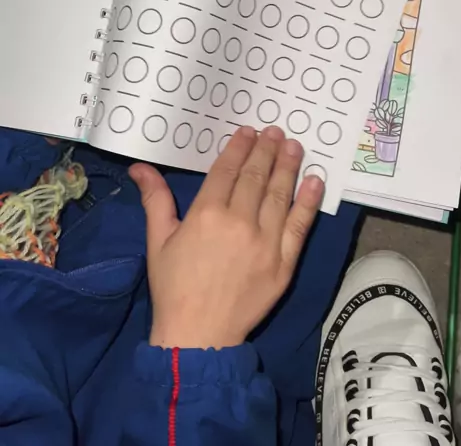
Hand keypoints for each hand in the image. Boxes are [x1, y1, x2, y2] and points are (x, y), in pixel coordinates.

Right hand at [129, 125, 323, 349]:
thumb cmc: (174, 286)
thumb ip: (155, 199)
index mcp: (207, 213)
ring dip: (288, 167)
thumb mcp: (158, 240)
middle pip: (256, 177)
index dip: (239, 147)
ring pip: (279, 195)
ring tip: (294, 146)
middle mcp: (239, 222)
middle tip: (275, 132)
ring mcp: (265, 242)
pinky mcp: (284, 263)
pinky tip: (314, 180)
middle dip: (266, 151)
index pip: (228, 170)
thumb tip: (139, 167)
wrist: (198, 335)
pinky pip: (300, 226)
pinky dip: (308, 202)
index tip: (249, 132)